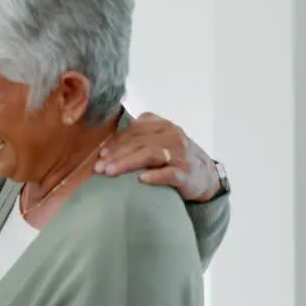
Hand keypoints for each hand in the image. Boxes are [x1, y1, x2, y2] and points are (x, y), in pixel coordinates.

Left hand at [94, 112, 220, 201]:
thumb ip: (138, 139)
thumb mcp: (159, 141)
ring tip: (110, 172)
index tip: (101, 154)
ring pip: (150, 154)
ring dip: (127, 163)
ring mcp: (180, 155)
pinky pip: (170, 174)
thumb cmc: (174, 158)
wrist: (205, 176)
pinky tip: (141, 179)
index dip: (116, 141)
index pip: (135, 130)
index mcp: (163, 126)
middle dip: (116, 154)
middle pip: (139, 142)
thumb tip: (105, 148)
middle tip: (99, 167)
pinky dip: (155, 176)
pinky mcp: (186, 174)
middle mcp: (172, 136)